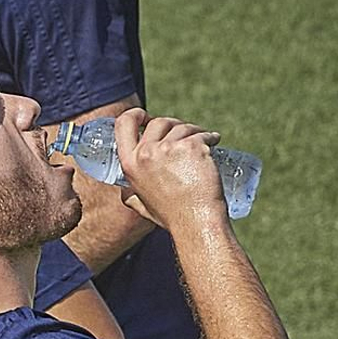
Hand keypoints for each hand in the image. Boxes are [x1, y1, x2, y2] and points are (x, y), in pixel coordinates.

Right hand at [113, 111, 223, 233]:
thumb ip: (131, 197)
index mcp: (130, 164)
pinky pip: (202, 133)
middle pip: (158, 122)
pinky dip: (210, 137)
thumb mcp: (142, 206)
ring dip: (195, 132)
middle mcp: (145, 154)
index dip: (135, 115)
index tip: (145, 116)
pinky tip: (214, 144)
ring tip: (204, 146)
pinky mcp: (191, 146)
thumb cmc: (172, 217)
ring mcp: (168, 148)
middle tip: (187, 137)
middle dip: (174, 126)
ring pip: (182, 127)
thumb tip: (125, 193)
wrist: (196, 223)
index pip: (123, 125)